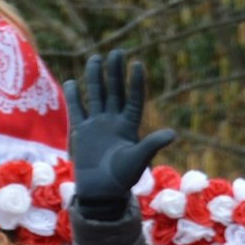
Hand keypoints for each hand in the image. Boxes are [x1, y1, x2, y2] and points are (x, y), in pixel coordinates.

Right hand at [66, 50, 176, 209]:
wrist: (102, 192)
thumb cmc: (123, 178)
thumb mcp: (138, 159)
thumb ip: (152, 144)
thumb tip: (173, 134)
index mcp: (129, 126)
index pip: (132, 99)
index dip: (135, 83)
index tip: (137, 64)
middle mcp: (113, 121)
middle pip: (114, 91)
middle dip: (115, 72)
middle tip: (117, 52)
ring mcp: (97, 125)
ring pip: (96, 95)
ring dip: (96, 78)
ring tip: (96, 58)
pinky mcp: (82, 131)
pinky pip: (77, 110)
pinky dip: (74, 97)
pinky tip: (72, 82)